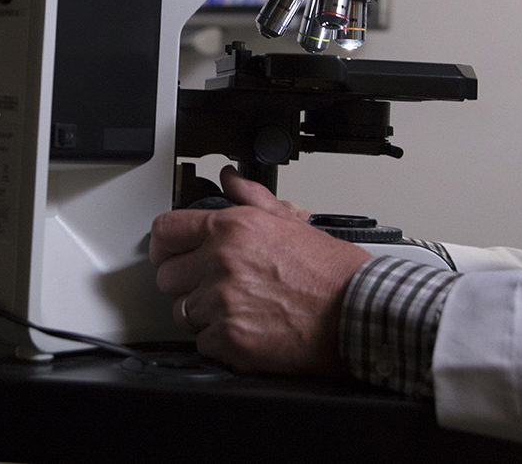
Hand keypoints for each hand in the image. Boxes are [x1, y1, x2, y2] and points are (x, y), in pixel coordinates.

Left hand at [150, 164, 369, 375]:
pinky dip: (220, 342)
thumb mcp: (291, 221)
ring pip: (182, 311)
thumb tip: (230, 179)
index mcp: (231, 228)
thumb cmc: (331, 272)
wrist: (357, 313)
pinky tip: (247, 331)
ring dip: (203, 314)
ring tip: (238, 309)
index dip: (164, 245)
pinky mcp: (229, 340)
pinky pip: (201, 343)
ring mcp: (222, 303)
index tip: (168, 253)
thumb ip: (252, 198)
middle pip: (166, 275)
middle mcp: (220, 262)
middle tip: (212, 286)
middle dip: (186, 283)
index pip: (165, 230)